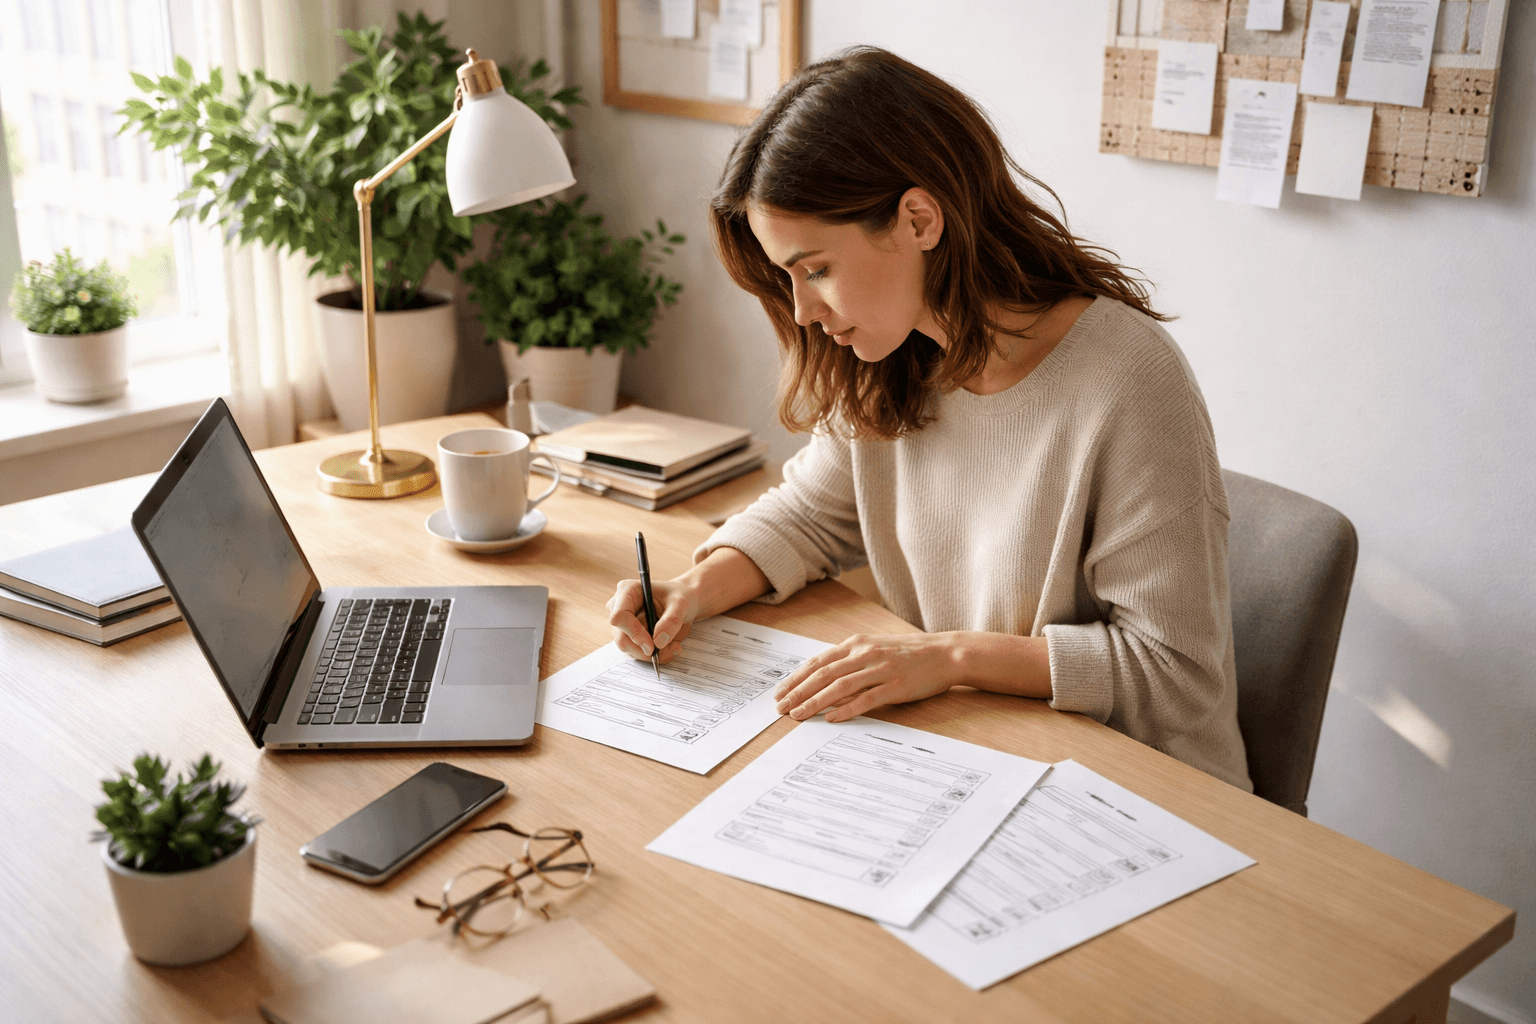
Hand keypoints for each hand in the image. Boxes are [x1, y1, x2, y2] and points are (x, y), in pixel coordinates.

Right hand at [607, 578, 698, 664]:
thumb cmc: (678, 596)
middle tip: (672, 648)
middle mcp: (619, 606)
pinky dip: (654, 653)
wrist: (680, 602)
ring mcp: (622, 623)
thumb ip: (672, 620)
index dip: (634, 633)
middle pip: (622, 638)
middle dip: (647, 648)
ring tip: (674, 644)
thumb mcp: (681, 604)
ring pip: (629, 648)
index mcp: (628, 591)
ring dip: (653, 652)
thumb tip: (658, 642)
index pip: (619, 617)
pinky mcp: (628, 635)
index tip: (652, 645)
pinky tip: (668, 645)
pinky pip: (636, 651)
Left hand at [774, 632, 959, 722]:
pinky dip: (846, 709)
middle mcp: (865, 654)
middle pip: (823, 674)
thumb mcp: (875, 648)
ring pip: (839, 687)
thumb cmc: (909, 653)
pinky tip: (831, 719)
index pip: (818, 662)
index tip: (781, 692)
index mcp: (857, 643)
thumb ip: (850, 660)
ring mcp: (880, 669)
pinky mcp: (895, 686)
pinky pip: (866, 699)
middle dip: (798, 692)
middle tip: (781, 708)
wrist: (945, 653)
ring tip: (798, 715)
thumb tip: (823, 679)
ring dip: (815, 702)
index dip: (796, 678)